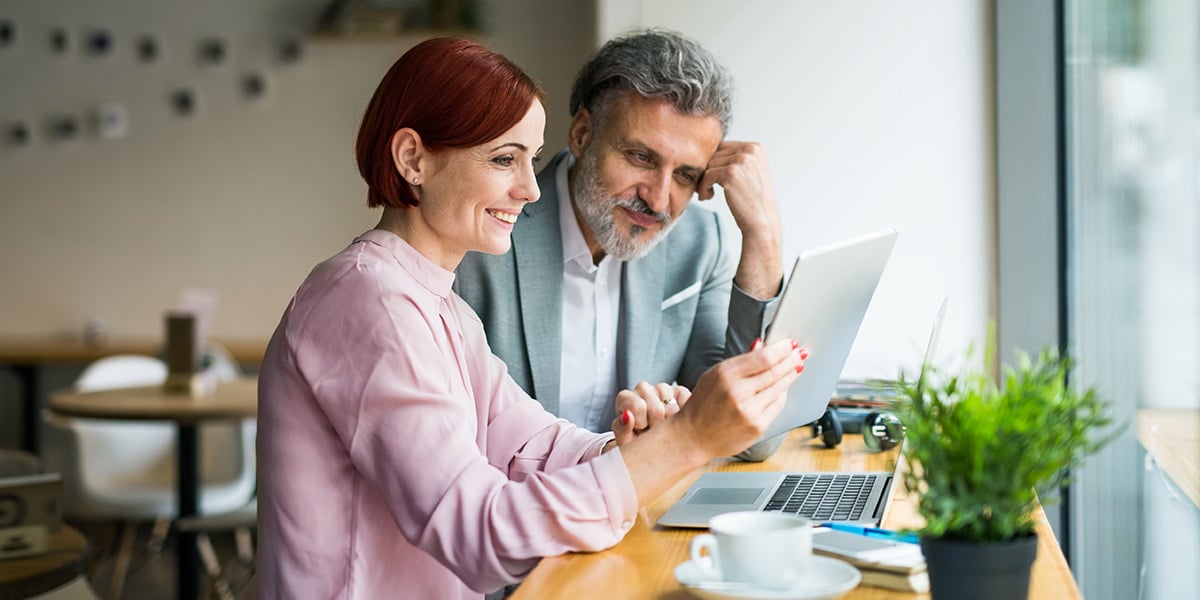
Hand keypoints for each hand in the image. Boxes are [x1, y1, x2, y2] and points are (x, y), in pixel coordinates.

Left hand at [610, 382, 691, 442]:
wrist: (650, 449)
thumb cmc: (635, 444)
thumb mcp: (625, 442)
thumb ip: (622, 429)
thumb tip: (628, 415)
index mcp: (625, 398)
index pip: (638, 407)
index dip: (640, 424)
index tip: (638, 430)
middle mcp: (643, 388)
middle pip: (657, 410)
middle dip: (656, 426)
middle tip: (651, 430)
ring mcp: (662, 388)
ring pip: (673, 409)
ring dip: (670, 423)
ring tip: (661, 427)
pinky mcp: (680, 392)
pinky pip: (686, 404)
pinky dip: (683, 418)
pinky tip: (674, 422)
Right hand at [672, 338, 805, 458]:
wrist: (693, 437)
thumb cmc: (702, 404)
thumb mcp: (714, 375)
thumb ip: (740, 361)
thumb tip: (761, 345)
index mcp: (725, 375)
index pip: (764, 358)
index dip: (781, 349)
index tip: (789, 343)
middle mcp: (738, 393)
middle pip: (775, 372)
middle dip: (790, 360)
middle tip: (799, 352)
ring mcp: (749, 412)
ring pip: (779, 388)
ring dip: (790, 375)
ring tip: (796, 366)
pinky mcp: (757, 427)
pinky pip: (777, 405)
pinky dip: (782, 394)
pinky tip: (784, 387)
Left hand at [696, 141, 781, 298]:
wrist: (761, 221)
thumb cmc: (752, 199)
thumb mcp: (749, 171)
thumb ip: (735, 158)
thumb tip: (708, 148)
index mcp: (756, 147)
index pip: (723, 147)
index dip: (715, 163)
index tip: (712, 179)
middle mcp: (751, 150)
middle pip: (715, 154)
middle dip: (708, 171)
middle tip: (707, 188)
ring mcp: (742, 160)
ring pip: (709, 164)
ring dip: (704, 180)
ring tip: (709, 193)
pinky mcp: (731, 172)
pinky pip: (707, 175)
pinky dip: (703, 187)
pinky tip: (708, 196)